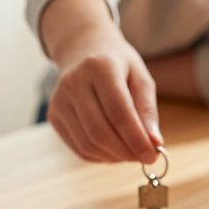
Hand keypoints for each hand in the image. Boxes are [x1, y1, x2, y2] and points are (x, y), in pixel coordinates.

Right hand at [42, 0, 162, 163]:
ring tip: (131, 152)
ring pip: (88, 144)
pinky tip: (114, 149)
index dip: (136, 139)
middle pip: (100, 131)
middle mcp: (74, 82)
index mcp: (100, 67)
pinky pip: (79, 148)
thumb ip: (148, 110)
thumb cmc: (119, 67)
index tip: (152, 156)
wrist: (84, 51)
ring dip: (115, 156)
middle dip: (126, 151)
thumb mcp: (141, 79)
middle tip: (145, 157)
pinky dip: (101, 156)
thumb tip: (154, 143)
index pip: (118, 111)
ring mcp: (59, 100)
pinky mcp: (54, 115)